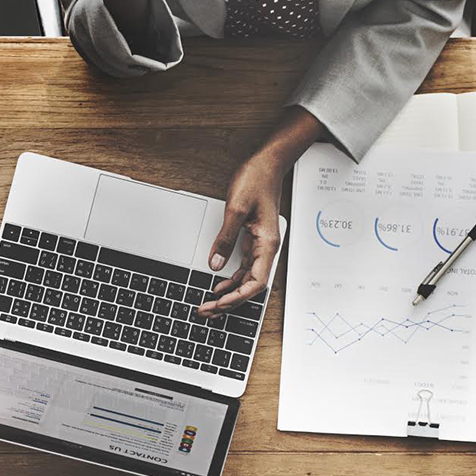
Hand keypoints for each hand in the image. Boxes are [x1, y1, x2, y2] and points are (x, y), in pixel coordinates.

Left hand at [201, 152, 285, 317]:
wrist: (267, 165)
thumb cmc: (257, 181)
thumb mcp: (236, 209)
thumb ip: (225, 238)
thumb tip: (216, 263)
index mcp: (267, 243)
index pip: (256, 282)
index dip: (238, 297)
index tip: (220, 303)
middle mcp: (266, 248)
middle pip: (250, 286)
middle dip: (229, 301)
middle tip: (207, 310)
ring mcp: (260, 246)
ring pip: (246, 279)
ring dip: (229, 293)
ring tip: (210, 303)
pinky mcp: (252, 241)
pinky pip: (243, 267)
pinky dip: (231, 279)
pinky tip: (218, 286)